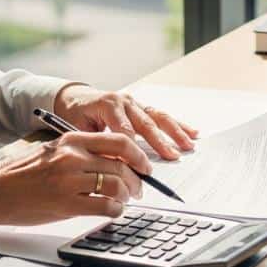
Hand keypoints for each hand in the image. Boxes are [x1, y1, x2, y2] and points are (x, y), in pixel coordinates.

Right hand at [0, 131, 149, 224]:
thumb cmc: (22, 172)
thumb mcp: (53, 150)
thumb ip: (82, 152)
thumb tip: (114, 161)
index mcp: (71, 140)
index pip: (118, 141)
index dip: (138, 155)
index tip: (145, 165)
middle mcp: (73, 157)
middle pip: (121, 166)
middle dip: (136, 180)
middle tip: (138, 189)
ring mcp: (69, 181)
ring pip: (116, 186)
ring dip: (126, 196)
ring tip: (124, 201)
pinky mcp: (66, 204)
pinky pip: (103, 207)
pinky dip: (115, 211)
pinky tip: (113, 211)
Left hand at [53, 85, 198, 159]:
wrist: (75, 99)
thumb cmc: (76, 116)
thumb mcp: (77, 130)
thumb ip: (95, 144)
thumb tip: (112, 164)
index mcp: (108, 105)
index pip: (124, 130)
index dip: (132, 150)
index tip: (141, 167)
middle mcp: (125, 102)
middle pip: (145, 124)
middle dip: (159, 142)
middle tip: (171, 157)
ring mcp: (135, 103)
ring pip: (158, 117)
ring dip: (174, 132)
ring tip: (187, 145)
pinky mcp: (141, 107)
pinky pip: (161, 116)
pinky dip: (177, 125)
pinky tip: (191, 132)